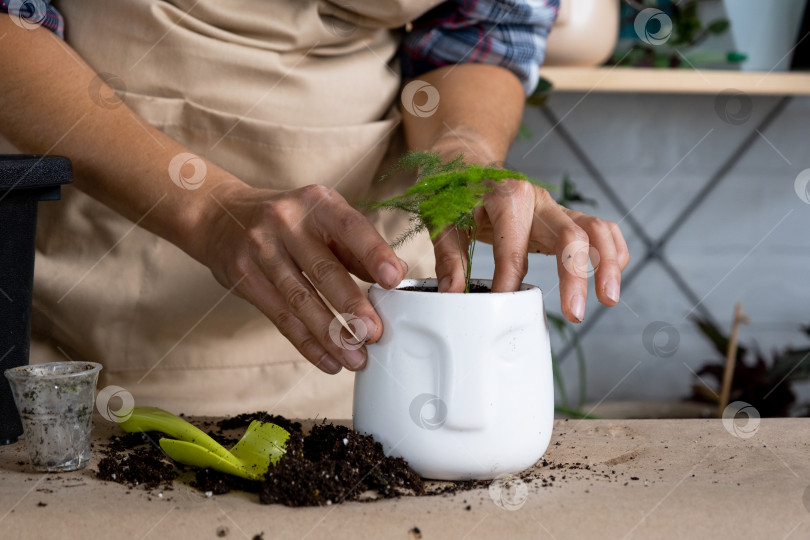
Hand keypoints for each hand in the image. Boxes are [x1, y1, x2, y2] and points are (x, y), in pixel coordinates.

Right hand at [199, 182, 407, 373]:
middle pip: (323, 270)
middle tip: (374, 333)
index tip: (394, 280)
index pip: (351, 227)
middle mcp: (287, 222)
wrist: (221, 216)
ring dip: (330, 335)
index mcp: (317, 202)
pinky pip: (281, 317)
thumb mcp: (323, 218)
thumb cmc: (290, 221)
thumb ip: (357, 247)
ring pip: (300, 300)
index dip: (373, 253)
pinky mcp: (244, 276)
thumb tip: (396, 275)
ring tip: (356, 357)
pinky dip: (307, 343)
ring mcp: (261, 249)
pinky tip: (329, 361)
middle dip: (351, 306)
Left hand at [433, 179, 629, 323]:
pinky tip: (611, 277)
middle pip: (571, 235)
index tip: (503, 308)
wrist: (462, 160)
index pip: (514, 250)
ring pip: (596, 229)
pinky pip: (599, 229)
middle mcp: (538, 199)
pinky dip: (612, 250)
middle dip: (576, 276)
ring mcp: (554, 208)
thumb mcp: (441, 220)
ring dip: (608, 263)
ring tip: (609, 299)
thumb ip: (449, 258)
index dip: (509, 283)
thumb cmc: (452, 190)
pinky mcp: (561, 217)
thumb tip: (455, 294)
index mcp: (507, 196)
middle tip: (575, 313)